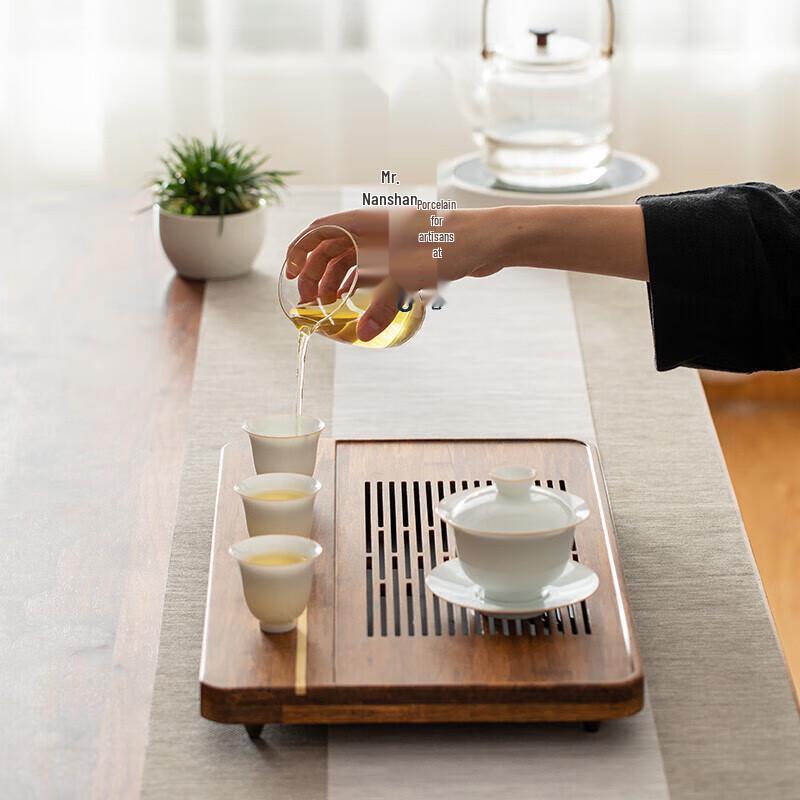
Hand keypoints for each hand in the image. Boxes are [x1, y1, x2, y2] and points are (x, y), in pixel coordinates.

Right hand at [285, 208, 504, 339]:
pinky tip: (353, 299)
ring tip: (326, 303)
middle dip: (314, 272)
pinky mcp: (402, 252)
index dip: (299, 251)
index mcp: (366, 221)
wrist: (486, 240)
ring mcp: (387, 239)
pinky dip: (356, 280)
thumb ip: (381, 308)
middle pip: (330, 246)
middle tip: (309, 300)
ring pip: (350, 256)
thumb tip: (362, 334)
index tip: (290, 275)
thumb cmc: (445, 248)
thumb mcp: (409, 278)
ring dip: (334, 278)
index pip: (319, 230)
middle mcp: (373, 227)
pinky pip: (369, 265)